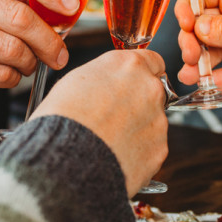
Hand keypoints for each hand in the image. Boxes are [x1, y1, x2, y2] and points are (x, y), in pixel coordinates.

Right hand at [32, 50, 168, 196]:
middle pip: (154, 93)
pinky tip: (115, 156)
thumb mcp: (76, 80)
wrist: (67, 160)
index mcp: (130, 66)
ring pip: (153, 123)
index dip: (140, 75)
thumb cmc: (62, 120)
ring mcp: (158, 121)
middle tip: (113, 119)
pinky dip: (137, 154)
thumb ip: (104, 77)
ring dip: (137, 130)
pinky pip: (151, 149)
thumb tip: (108, 85)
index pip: (153, 61)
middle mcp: (150, 89)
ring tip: (108, 142)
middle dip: (139, 104)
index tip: (133, 85)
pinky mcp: (159, 150)